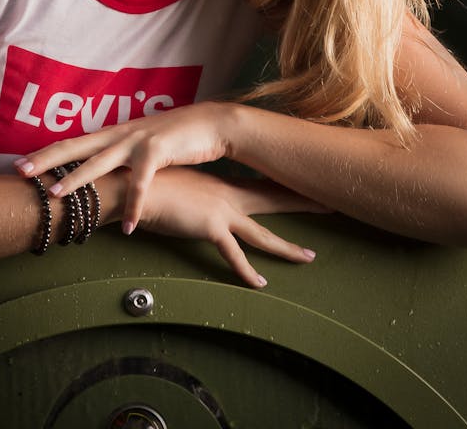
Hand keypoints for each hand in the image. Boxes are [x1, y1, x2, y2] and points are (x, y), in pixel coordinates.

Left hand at [15, 101, 231, 232]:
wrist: (213, 124)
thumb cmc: (177, 137)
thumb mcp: (143, 147)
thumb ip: (123, 158)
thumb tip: (103, 175)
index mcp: (114, 133)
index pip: (73, 143)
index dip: (46, 153)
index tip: (19, 163)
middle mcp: (120, 133)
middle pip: (75, 146)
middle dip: (45, 159)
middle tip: (18, 171)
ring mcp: (138, 140)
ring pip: (99, 161)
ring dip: (75, 179)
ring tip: (55, 195)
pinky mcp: (159, 150)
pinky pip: (141, 183)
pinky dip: (133, 205)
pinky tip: (126, 227)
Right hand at [140, 167, 324, 287]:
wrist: (135, 186)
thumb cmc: (151, 185)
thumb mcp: (181, 185)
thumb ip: (195, 193)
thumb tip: (196, 199)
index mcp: (223, 184)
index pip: (264, 184)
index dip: (286, 185)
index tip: (307, 182)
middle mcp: (229, 195)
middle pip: (275, 200)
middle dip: (303, 202)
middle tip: (331, 204)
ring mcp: (223, 211)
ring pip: (263, 234)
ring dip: (287, 247)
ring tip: (309, 257)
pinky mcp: (212, 226)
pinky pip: (235, 255)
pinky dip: (247, 272)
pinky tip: (260, 284)